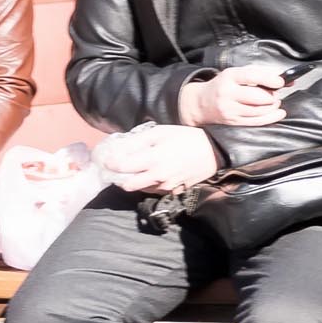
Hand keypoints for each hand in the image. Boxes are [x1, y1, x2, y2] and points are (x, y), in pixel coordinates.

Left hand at [98, 125, 219, 193]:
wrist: (214, 151)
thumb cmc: (186, 138)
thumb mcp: (161, 132)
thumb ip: (137, 141)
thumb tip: (118, 149)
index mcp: (151, 160)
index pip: (120, 166)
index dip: (110, 163)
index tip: (107, 160)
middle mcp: (157, 177)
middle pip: (128, 185)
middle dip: (120, 178)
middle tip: (121, 170)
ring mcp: (167, 186)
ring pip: (142, 189)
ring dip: (137, 182)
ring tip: (140, 171)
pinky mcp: (176, 190)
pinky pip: (157, 190)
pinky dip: (152, 184)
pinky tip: (156, 174)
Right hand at [180, 66, 287, 126]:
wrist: (201, 102)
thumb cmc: (224, 85)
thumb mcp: (238, 73)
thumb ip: (261, 73)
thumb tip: (286, 79)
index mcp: (229, 77)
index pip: (252, 77)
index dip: (269, 79)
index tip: (281, 81)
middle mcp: (228, 93)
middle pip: (258, 97)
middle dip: (272, 96)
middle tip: (275, 93)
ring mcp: (230, 109)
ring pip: (259, 111)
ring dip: (273, 106)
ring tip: (274, 101)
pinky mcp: (233, 121)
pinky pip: (257, 121)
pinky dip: (271, 117)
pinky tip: (278, 112)